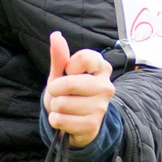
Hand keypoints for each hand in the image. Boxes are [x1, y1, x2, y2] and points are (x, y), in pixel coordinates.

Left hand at [43, 31, 114, 147]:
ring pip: (62, 104)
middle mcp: (106, 86)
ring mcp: (101, 107)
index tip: (70, 74)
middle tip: (61, 94)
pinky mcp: (92, 125)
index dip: (68, 68)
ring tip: (64, 108)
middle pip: (69, 83)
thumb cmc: (67, 93)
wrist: (73, 122)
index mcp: (102, 68)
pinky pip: (60, 120)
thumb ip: (60, 56)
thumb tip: (56, 35)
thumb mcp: (61, 74)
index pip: (84, 58)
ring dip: (55, 107)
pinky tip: (65, 120)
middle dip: (55, 90)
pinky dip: (55, 120)